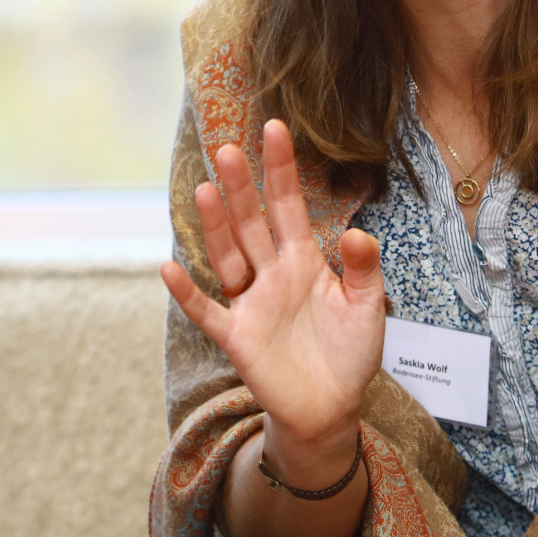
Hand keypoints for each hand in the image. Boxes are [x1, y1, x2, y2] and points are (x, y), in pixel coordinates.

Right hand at [161, 119, 385, 464]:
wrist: (331, 408)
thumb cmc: (350, 353)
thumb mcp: (367, 307)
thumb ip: (363, 269)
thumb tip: (359, 232)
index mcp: (304, 260)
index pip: (288, 205)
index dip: (280, 169)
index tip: (274, 128)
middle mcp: (272, 273)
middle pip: (251, 222)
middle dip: (239, 186)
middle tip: (224, 148)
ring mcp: (251, 303)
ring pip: (228, 256)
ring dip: (215, 226)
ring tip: (204, 190)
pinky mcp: (238, 338)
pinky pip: (208, 312)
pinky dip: (188, 293)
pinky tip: (170, 268)